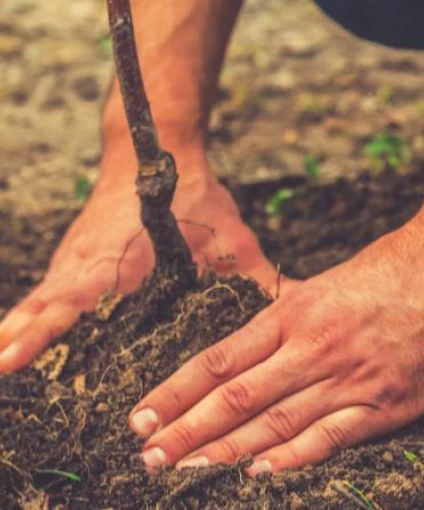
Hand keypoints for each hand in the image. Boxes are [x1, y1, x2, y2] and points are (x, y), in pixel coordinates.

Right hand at [0, 146, 282, 372]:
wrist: (156, 149)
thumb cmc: (197, 197)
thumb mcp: (231, 238)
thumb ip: (259, 278)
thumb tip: (300, 304)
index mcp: (127, 259)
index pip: (85, 298)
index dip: (51, 327)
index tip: (16, 354)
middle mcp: (93, 262)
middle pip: (54, 306)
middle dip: (27, 337)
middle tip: (2, 367)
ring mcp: (78, 260)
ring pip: (44, 300)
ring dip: (20, 329)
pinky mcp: (74, 259)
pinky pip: (47, 291)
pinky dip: (28, 315)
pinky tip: (8, 343)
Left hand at [128, 213, 423, 473]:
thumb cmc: (393, 267)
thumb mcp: (332, 281)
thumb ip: (294, 310)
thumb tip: (260, 325)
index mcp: (297, 312)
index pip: (222, 358)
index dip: (178, 390)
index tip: (142, 414)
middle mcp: (315, 346)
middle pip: (237, 395)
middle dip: (187, 430)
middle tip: (147, 456)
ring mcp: (351, 377)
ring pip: (275, 421)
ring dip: (225, 451)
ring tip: (183, 471)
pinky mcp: (388, 402)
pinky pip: (332, 435)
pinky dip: (293, 457)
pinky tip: (259, 473)